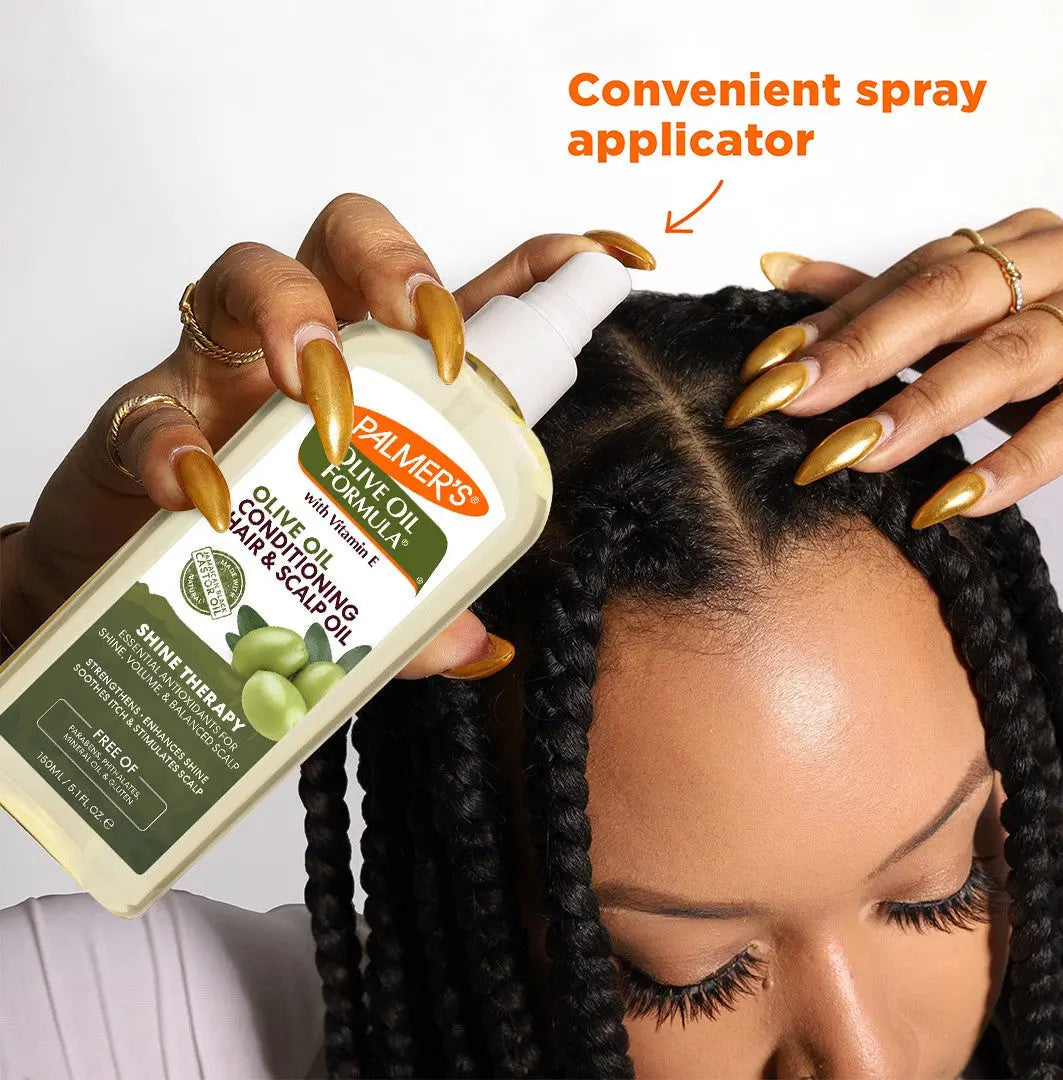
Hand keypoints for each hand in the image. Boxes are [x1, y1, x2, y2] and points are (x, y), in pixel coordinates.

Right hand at [0, 194, 653, 672]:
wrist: (136, 590)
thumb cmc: (264, 553)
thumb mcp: (360, 576)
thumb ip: (422, 605)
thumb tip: (483, 648)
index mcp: (378, 383)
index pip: (454, 300)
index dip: (528, 267)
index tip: (597, 263)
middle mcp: (305, 355)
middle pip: (347, 242)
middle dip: (397, 265)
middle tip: (432, 340)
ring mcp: (221, 376)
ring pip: (249, 274)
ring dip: (294, 320)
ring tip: (324, 404)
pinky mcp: (140, 421)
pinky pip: (151, 409)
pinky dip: (180, 450)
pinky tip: (211, 501)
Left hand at [726, 208, 1062, 527]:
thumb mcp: (979, 312)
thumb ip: (886, 296)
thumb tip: (781, 267)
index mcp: (1015, 246)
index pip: (911, 276)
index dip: (835, 322)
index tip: (764, 370)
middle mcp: (1060, 266)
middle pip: (950, 299)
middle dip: (862, 353)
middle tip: (790, 400)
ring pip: (1008, 356)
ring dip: (924, 406)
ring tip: (855, 453)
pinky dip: (1015, 463)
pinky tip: (952, 500)